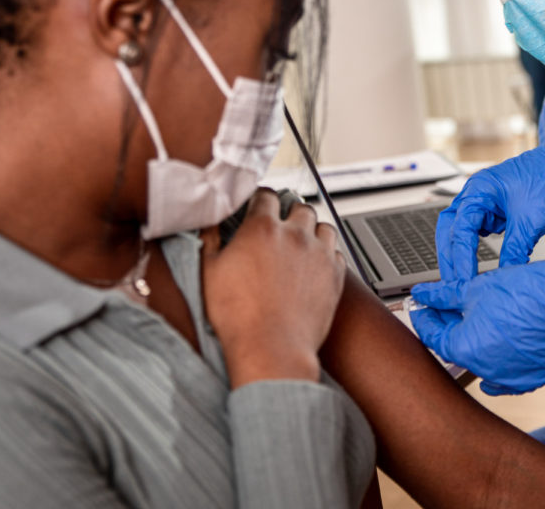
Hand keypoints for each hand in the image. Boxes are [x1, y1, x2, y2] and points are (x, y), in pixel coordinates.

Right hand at [202, 188, 345, 386]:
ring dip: (311, 230)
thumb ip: (209, 239)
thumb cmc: (238, 316)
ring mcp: (319, 253)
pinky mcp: (335, 275)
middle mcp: (295, 235)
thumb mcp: (209, 272)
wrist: (272, 348)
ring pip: (322, 226)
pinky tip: (314, 265)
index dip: (260, 198)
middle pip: (299, 207)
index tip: (257, 204)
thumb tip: (210, 221)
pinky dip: (327, 254)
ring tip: (299, 243)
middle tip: (279, 227)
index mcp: (262, 228)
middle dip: (289, 213)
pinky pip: (336, 252)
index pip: (266, 196)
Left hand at [410, 249, 544, 394]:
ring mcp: (510, 378)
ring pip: (481, 362)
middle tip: (449, 308)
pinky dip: (501, 358)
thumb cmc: (524, 292)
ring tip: (479, 319)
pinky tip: (501, 338)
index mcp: (465, 349)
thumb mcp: (475, 288)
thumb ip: (443, 295)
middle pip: (456, 350)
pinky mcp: (531, 378)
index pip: (433, 337)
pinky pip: (507, 372)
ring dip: (475, 343)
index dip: (426, 320)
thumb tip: (422, 295)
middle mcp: (485, 371)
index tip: (424, 309)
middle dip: (450, 328)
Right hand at [435, 129, 544, 281]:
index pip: (460, 228)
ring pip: (468, 232)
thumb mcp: (532, 219)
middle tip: (454, 283)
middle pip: (453, 229)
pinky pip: (487, 233)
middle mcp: (481, 195)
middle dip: (451, 256)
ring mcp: (492, 204)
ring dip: (465, 253)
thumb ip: (515, 249)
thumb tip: (505, 275)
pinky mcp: (505, 212)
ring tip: (466, 278)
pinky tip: (486, 264)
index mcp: (481, 189)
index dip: (459, 257)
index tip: (463, 280)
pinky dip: (483, 249)